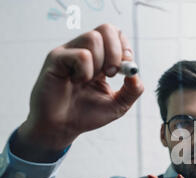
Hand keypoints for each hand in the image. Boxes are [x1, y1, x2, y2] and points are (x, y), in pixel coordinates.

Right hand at [21, 23, 143, 151]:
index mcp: (99, 59)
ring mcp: (69, 52)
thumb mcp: (118, 105)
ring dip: (100, 63)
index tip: (125, 67)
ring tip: (89, 81)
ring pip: (94, 38)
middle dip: (116, 52)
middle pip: (106, 29)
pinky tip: (75, 82)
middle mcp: (84, 51)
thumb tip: (136, 73)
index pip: (115, 35)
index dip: (124, 47)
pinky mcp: (56, 58)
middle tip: (111, 74)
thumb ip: (133, 90)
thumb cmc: (85, 115)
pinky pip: (81, 55)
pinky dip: (85, 71)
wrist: (61, 128)